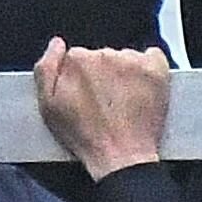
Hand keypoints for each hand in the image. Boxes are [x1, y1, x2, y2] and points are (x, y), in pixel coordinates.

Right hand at [34, 37, 169, 177]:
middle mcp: (104, 55)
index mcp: (77, 60)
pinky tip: (142, 89)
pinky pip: (153, 56)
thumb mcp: (48, 107)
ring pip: (125, 58)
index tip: (85, 94)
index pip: (78, 57)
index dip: (80, 77)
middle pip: (102, 56)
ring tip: (123, 102)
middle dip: (102, 75)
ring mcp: (132, 61)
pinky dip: (149, 69)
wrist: (121, 157)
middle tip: (104, 102)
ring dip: (124, 74)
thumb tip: (56, 44)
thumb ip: (45, 69)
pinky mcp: (155, 69)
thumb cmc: (85, 136)